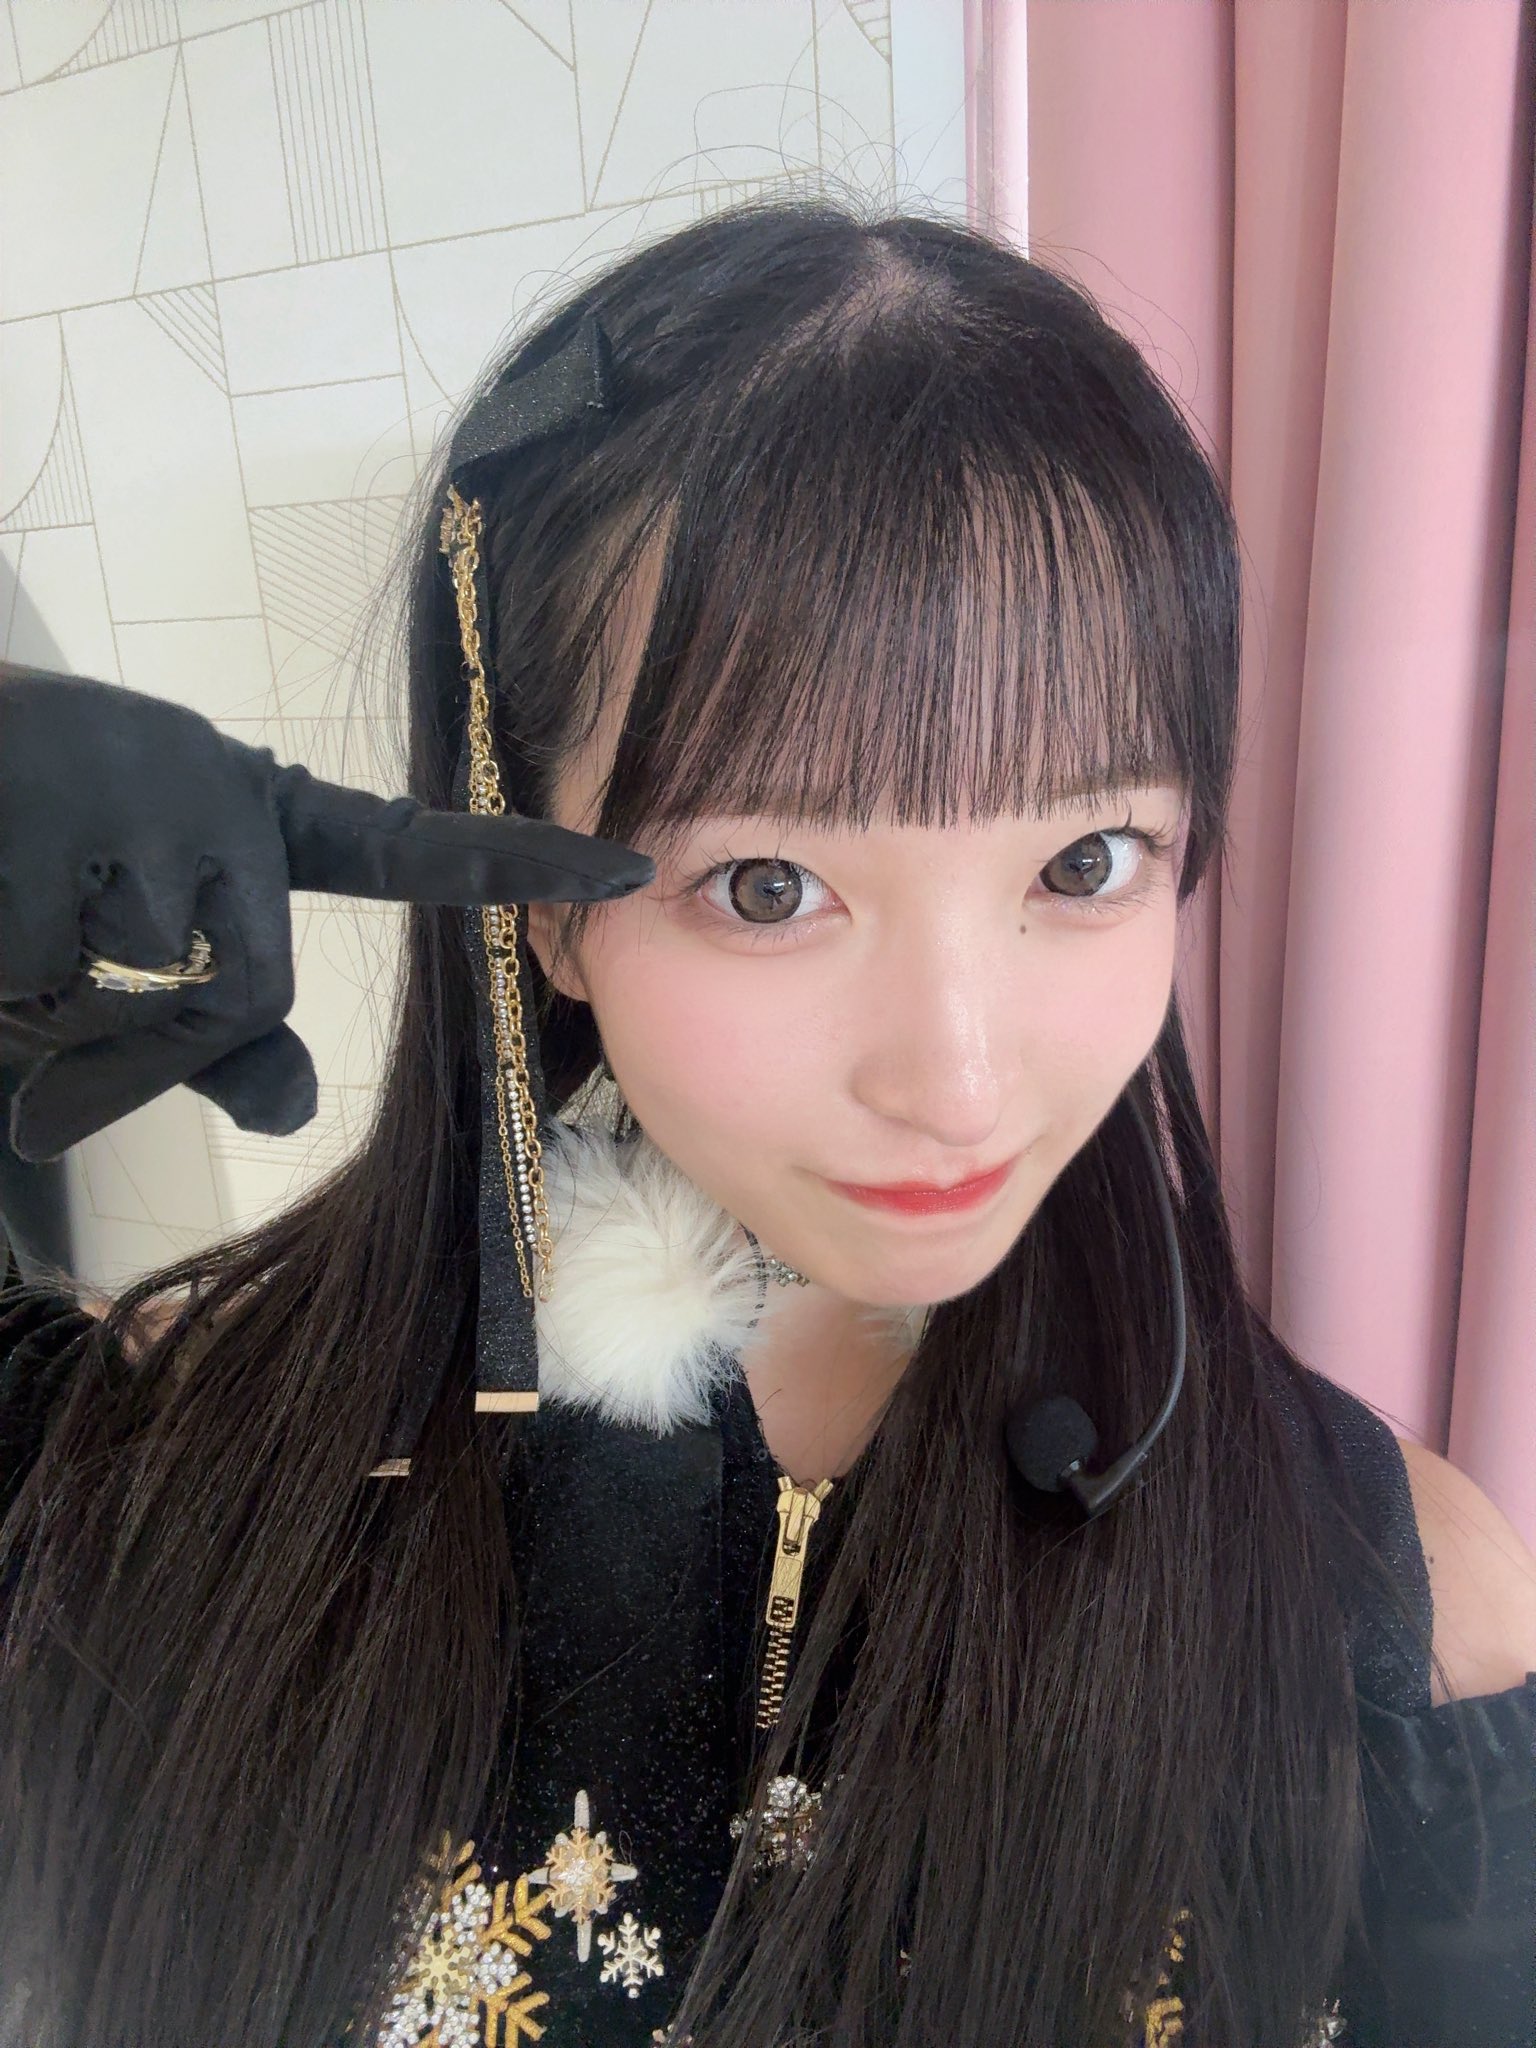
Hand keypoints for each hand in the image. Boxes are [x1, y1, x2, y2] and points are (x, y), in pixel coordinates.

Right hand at [0, 664, 652, 1162]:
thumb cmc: (13, 880)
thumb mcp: (122, 970)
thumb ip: (211, 1046)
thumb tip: (292, 1111)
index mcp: (255, 813)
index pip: (409, 848)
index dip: (523, 863)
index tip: (632, 861)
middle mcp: (223, 783)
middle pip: (254, 987)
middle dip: (148, 1033)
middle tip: (53, 978)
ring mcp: (152, 791)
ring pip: (160, 988)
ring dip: (69, 1008)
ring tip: (13, 920)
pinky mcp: (66, 819)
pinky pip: (66, 980)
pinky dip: (13, 988)